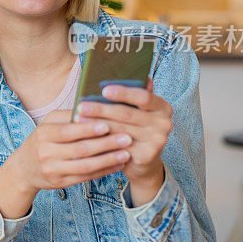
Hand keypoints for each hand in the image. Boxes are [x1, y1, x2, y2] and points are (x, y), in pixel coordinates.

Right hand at [0, 109, 132, 218]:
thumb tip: (93, 107)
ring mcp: (53, 169)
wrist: (23, 168)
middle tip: (126, 138)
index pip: (68, 131)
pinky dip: (103, 171)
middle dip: (106, 144)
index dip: (88, 129)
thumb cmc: (41, 140)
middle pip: (80, 149)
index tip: (108, 125)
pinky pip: (85, 177)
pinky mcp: (60, 183)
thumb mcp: (48, 124)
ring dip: (108, 160)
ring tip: (126, 153)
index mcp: (44, 133)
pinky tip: (117, 165)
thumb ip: (68, 116)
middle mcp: (46, 152)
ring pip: (85, 166)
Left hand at [75, 77, 172, 203]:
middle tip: (81, 106)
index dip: (123, 93)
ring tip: (79, 119)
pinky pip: (119, 146)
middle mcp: (164, 123)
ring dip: (96, 124)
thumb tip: (107, 80)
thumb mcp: (136, 112)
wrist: (143, 161)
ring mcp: (157, 140)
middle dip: (101, 109)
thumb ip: (129, 98)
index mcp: (162, 107)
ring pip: (120, 130)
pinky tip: (86, 136)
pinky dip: (101, 140)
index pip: (143, 96)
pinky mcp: (147, 155)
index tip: (103, 90)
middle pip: (127, 113)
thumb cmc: (134, 129)